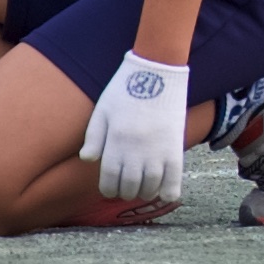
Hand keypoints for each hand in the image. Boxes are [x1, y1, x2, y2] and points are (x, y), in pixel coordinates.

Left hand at [78, 50, 194, 203]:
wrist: (157, 69)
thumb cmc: (126, 88)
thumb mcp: (103, 109)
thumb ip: (93, 136)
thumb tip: (88, 159)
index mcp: (115, 141)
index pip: (109, 179)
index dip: (108, 189)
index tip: (110, 189)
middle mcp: (135, 150)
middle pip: (129, 186)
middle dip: (126, 192)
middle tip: (126, 189)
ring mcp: (157, 149)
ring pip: (151, 185)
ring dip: (145, 192)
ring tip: (143, 189)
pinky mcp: (175, 145)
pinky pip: (174, 176)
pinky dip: (170, 190)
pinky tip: (166, 194)